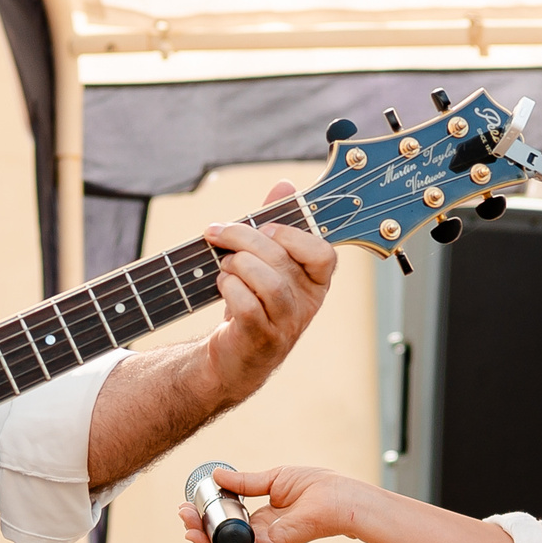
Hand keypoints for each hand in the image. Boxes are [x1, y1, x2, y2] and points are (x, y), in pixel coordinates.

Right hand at [178, 465, 357, 542]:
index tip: (189, 505)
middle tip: (183, 514)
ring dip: (201, 539)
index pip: (226, 527)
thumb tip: (217, 476)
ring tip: (187, 524)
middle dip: (197, 529)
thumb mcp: (272, 479)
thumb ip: (245, 482)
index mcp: (261, 521)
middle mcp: (260, 536)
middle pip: (220, 541)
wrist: (337, 496)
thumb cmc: (315, 487)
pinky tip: (201, 534)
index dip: (206, 519)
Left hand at [194, 183, 335, 402]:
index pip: (323, 254)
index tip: (266, 228)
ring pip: (269, 282)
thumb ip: (276, 225)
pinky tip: (221, 285)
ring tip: (223, 266)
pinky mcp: (261, 339)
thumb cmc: (251, 303)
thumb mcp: (264, 262)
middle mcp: (306, 304)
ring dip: (237, 264)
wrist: (231, 357)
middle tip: (218, 234)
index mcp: (314, 282)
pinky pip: (247, 306)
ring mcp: (286, 324)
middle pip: (281, 258)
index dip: (294, 235)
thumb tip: (285, 185)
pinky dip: (229, 288)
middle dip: (243, 237)